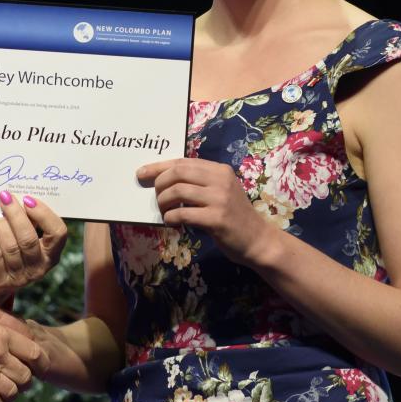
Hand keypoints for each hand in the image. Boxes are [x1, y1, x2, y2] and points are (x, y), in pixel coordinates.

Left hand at [0, 192, 67, 298]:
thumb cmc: (14, 250)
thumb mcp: (28, 238)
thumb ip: (30, 221)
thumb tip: (20, 197)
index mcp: (52, 254)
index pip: (58, 233)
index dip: (44, 214)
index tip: (29, 200)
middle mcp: (39, 267)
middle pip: (29, 239)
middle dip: (15, 215)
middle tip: (5, 198)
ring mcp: (19, 276)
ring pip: (10, 246)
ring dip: (0, 224)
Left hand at [138, 157, 273, 265]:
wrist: (257, 240)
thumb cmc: (234, 216)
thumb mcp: (221, 192)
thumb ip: (199, 183)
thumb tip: (163, 181)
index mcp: (220, 170)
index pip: (183, 162)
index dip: (159, 166)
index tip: (142, 173)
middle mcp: (220, 180)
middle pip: (178, 172)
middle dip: (159, 183)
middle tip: (156, 197)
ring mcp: (220, 199)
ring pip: (178, 192)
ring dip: (163, 203)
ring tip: (164, 212)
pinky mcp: (217, 219)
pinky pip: (183, 214)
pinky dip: (171, 218)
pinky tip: (172, 223)